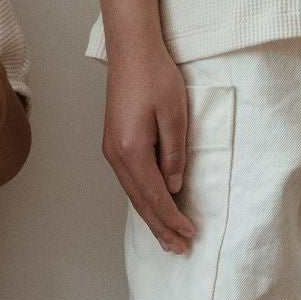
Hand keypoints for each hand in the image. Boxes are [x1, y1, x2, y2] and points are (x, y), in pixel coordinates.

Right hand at [103, 43, 193, 252]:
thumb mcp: (175, 114)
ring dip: (151, 217)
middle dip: (160, 227)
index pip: (155, 195)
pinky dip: (143, 200)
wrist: (131, 51)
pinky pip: (129, 182)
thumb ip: (174, 153)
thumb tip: (175, 186)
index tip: (188, 234)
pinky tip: (152, 208)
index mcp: (132, 150)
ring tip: (167, 237)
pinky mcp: (114, 145)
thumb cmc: (155, 76)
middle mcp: (116, 155)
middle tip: (178, 248)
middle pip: (140, 202)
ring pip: (133, 194)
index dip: (172, 218)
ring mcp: (112, 151)